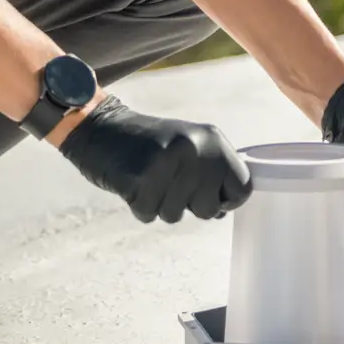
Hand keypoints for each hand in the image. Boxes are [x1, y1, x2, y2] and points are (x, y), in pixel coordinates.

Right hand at [58, 97, 251, 223]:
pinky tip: (133, 183)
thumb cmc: (147, 144)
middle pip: (210, 209)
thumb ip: (211, 173)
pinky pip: (149, 215)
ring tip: (149, 178)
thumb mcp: (188, 146)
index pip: (242, 186)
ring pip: (176, 215)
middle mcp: (195, 149)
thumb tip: (225, 208)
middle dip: (189, 206)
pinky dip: (139, 206)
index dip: (225, 200)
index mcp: (213, 139)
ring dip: (160, 204)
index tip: (207, 195)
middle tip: (168, 182)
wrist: (100, 127)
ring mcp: (169, 164)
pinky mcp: (142, 179)